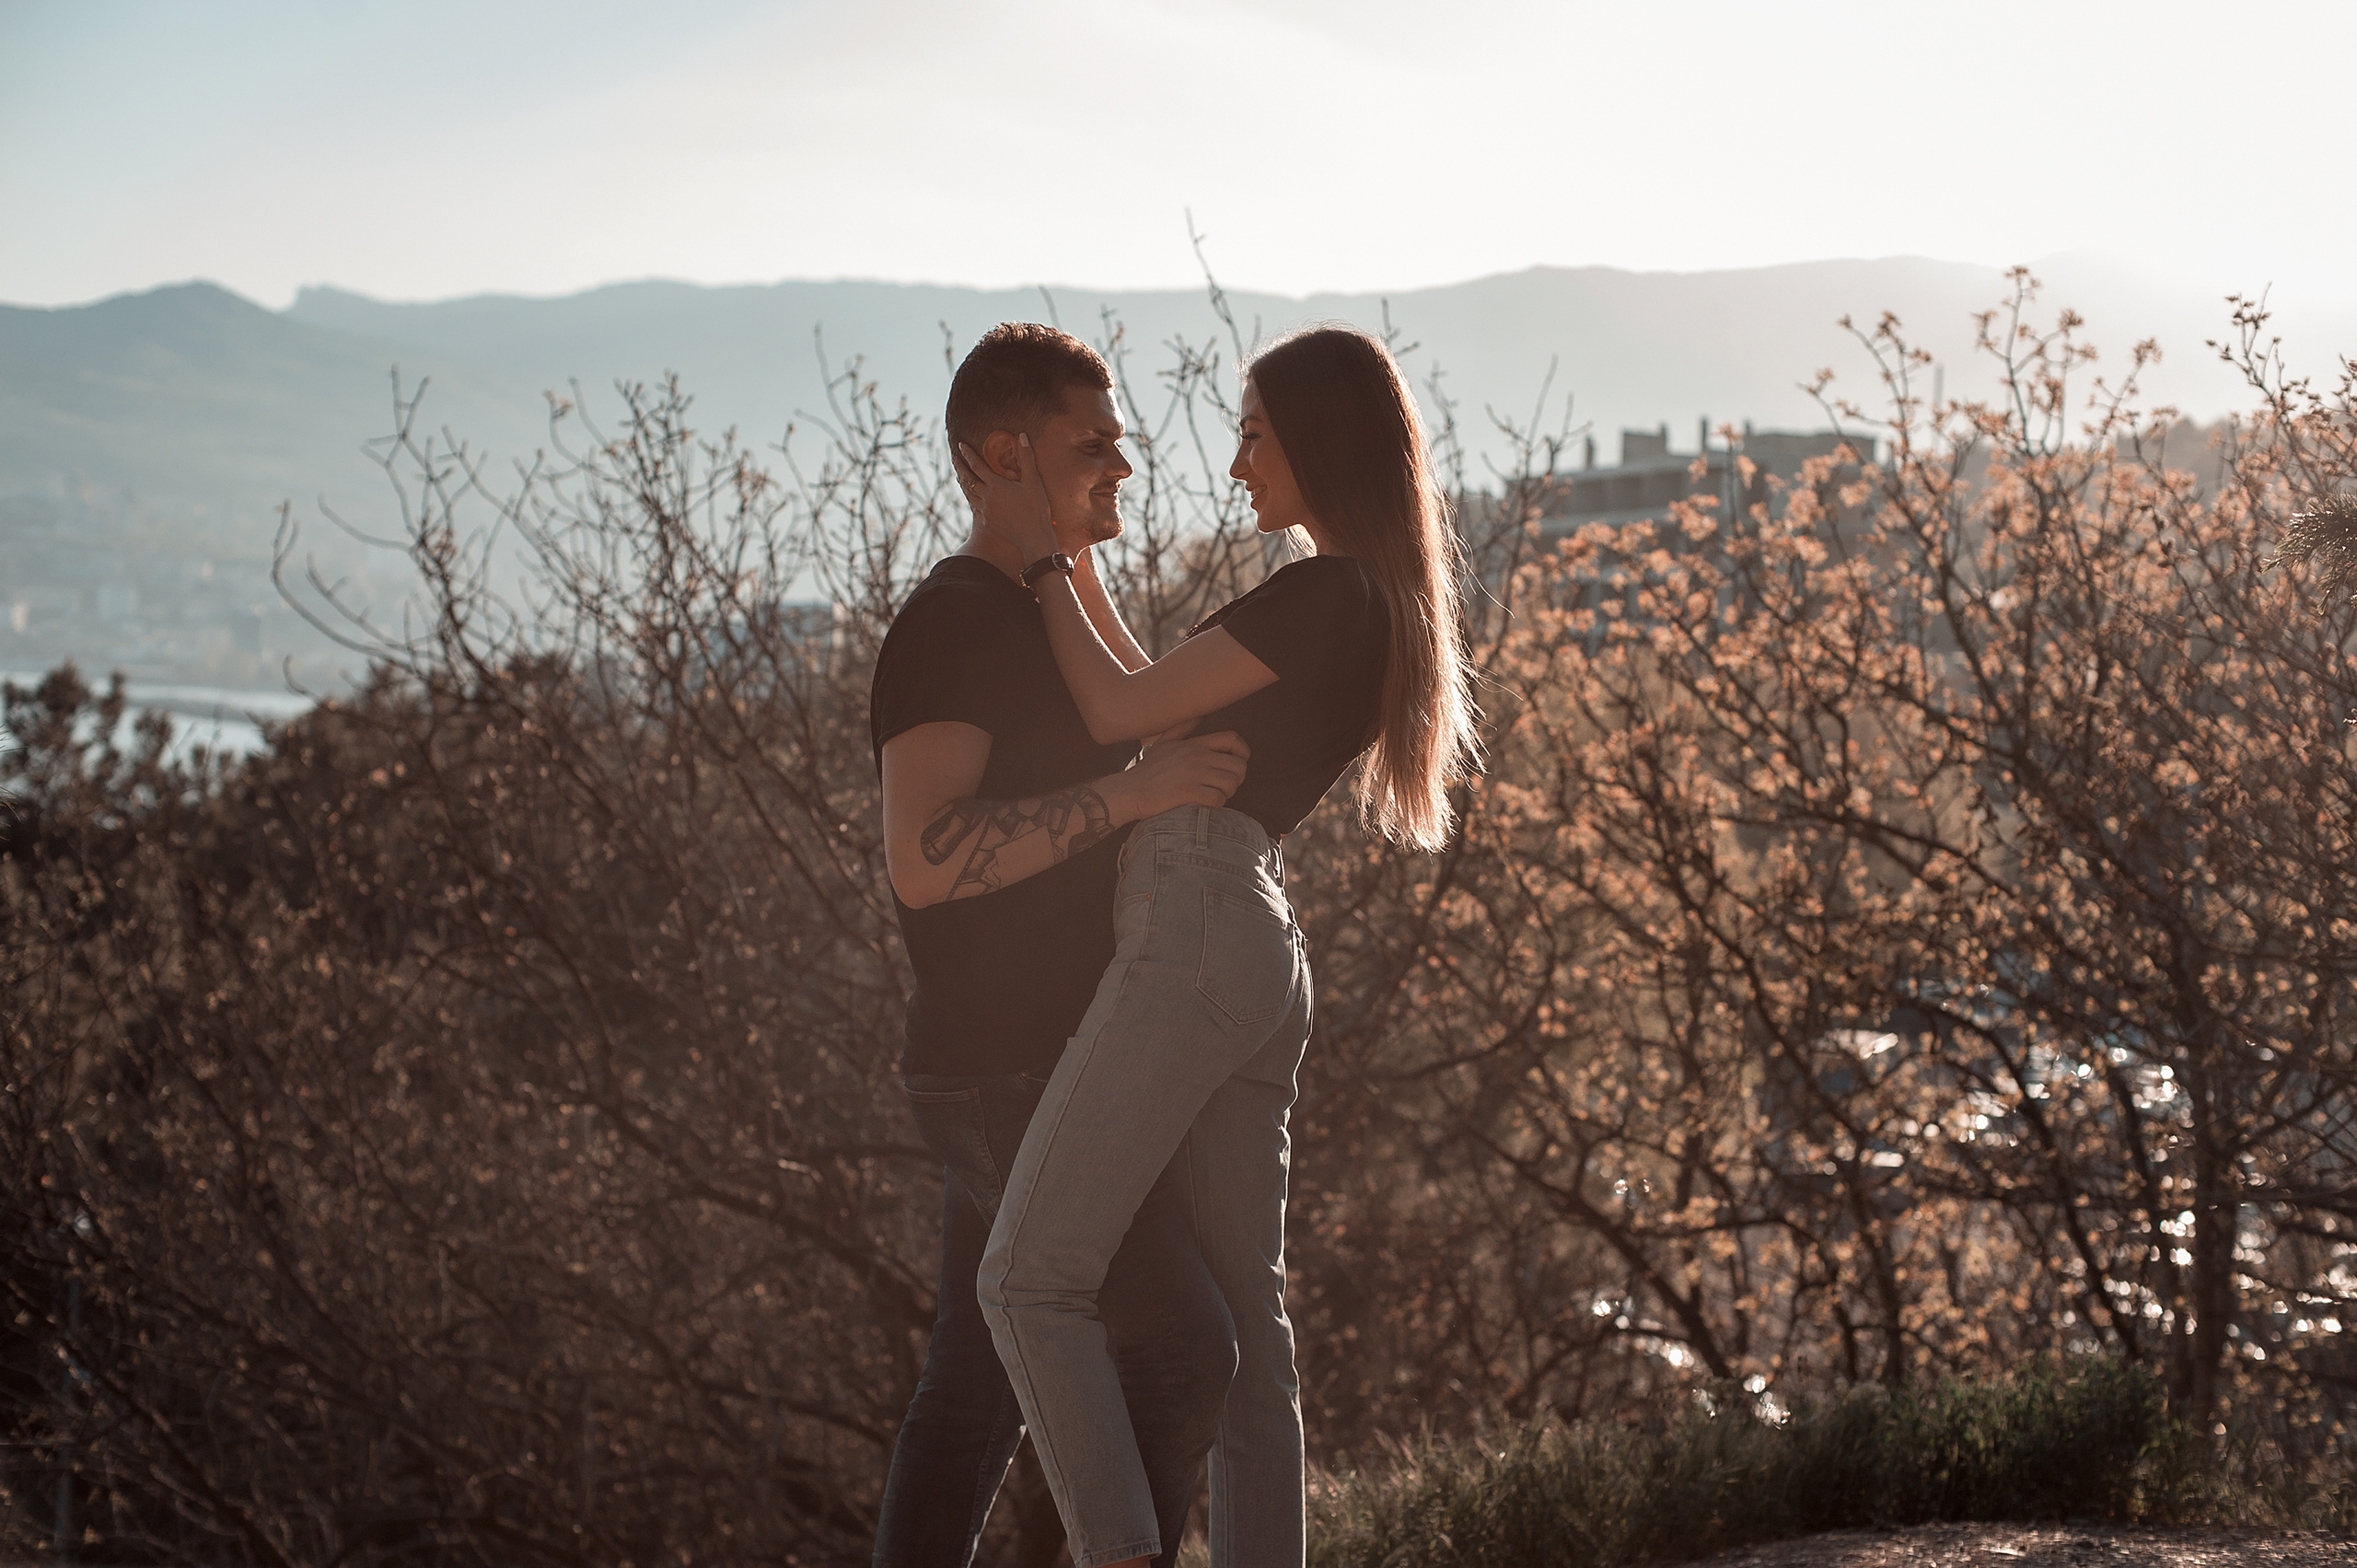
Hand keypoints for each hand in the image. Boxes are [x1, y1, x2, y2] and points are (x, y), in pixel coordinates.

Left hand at [955, 434, 1061, 563]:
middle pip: (967, 479)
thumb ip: (1026, 457)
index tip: (961, 445)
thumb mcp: (1033, 481)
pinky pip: (973, 506)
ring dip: (962, 482)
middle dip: (960, 467)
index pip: (977, 465)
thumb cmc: (1036, 508)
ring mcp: (985, 511)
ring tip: (958, 475)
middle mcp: (986, 497)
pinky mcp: (986, 521)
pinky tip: (970, 497)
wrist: (1033, 538)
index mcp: (995, 485)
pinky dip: (969, 497)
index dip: (968, 454)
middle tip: (954, 457)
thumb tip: (1021, 435)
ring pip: (968, 493)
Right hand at [1104, 730, 1248, 820]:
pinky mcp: (1188, 793)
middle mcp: (1197, 756)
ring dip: (1228, 792)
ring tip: (1216, 795)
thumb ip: (1182, 728)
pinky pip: (1218, 799)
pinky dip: (1217, 804)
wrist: (1129, 791)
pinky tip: (1207, 804)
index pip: (1232, 739)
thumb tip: (1198, 715)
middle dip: (1237, 777)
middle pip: (1238, 764)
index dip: (1243, 751)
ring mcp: (1193, 774)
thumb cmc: (1147, 770)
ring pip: (1231, 783)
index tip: (1239, 761)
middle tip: (1226, 785)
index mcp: (1194, 744)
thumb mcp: (1164, 743)